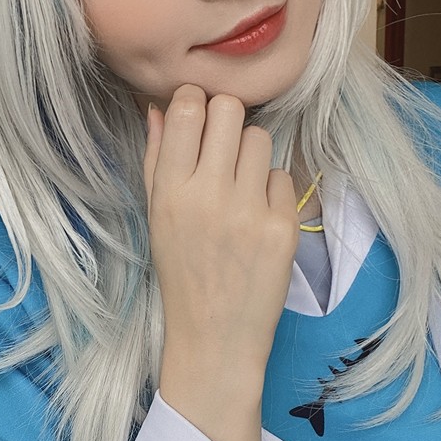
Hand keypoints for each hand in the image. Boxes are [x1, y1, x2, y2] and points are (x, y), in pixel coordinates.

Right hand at [143, 84, 299, 380]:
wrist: (214, 337)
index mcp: (170, 190)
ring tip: (241, 188)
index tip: (199, 119)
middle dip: (228, 119)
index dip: (197, 102)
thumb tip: (161, 106)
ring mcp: (249, 211)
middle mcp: (208, 195)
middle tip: (224, 147)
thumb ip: (157, 158)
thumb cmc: (181, 272)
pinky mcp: (283, 228)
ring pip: (261, 139)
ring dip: (251, 155)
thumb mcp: (156, 215)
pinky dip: (272, 192)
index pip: (189, 107)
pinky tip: (258, 220)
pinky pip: (284, 178)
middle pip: (231, 109)